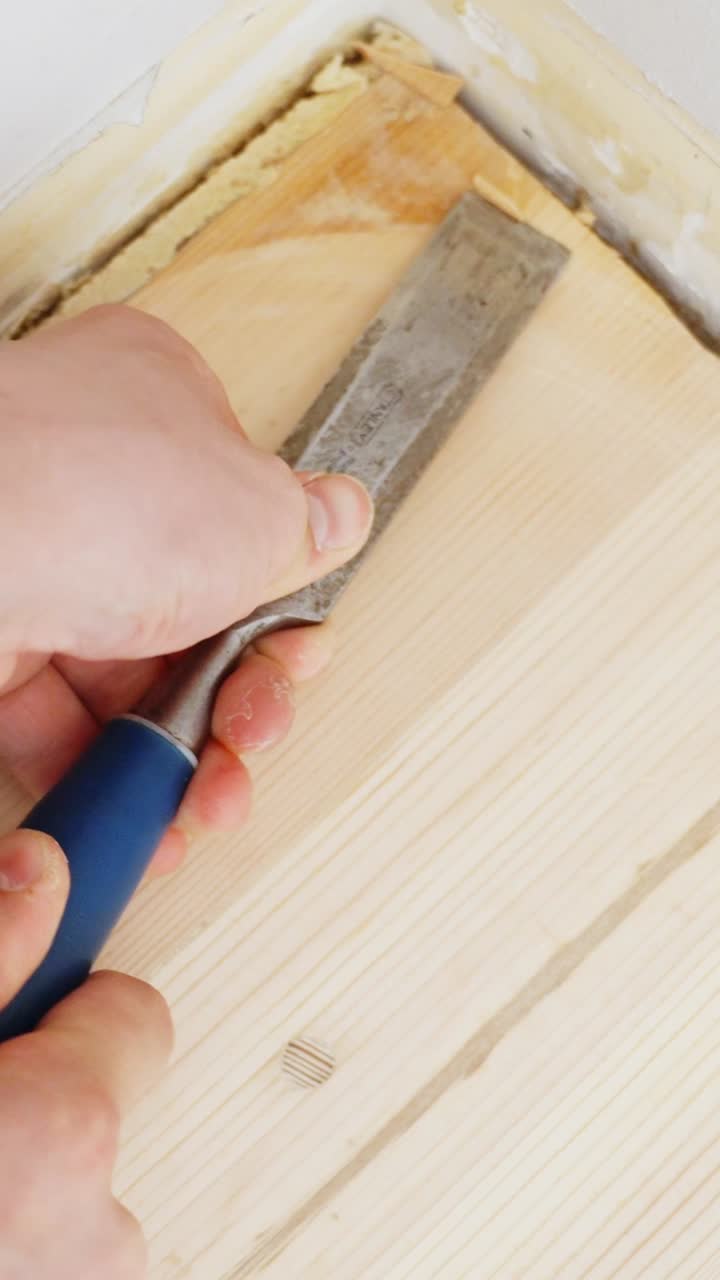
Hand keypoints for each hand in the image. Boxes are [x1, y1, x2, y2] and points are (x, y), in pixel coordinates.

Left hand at [0, 304, 372, 873]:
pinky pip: (59, 721)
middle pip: (193, 617)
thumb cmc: (92, 496)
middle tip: (252, 735)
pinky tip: (139, 810)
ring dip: (179, 756)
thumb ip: (306, 525)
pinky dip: (103, 774)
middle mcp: (93, 488)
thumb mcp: (255, 511)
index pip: (240, 522)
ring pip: (128, 682)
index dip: (277, 605)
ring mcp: (38, 566)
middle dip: (237, 700)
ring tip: (204, 799)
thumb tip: (341, 515)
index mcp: (162, 417)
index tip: (296, 654)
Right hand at [0, 829, 170, 1278]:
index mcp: (58, 1134)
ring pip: (57, 1202)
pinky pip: (39, 1263)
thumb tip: (42, 872)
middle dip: (23, 1104)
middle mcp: (91, 1235)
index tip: (21, 1012)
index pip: (136, 1018)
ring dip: (4, 1190)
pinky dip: (1, 1245)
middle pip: (90, 1116)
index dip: (72, 1005)